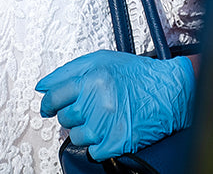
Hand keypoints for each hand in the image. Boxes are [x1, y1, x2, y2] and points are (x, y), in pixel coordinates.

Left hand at [35, 51, 194, 160]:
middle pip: (65, 118)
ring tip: (102, 119)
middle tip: (88, 109)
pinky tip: (110, 130)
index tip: (48, 107)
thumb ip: (69, 71)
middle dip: (73, 115)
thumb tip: (43, 86)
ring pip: (76, 137)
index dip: (48, 103)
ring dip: (86, 131)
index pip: (54, 96)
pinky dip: (99, 145)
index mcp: (92, 79)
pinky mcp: (117, 142)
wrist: (169, 92)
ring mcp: (107, 124)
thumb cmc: (138, 75)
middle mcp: (98, 101)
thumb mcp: (102, 60)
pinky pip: (93, 152)